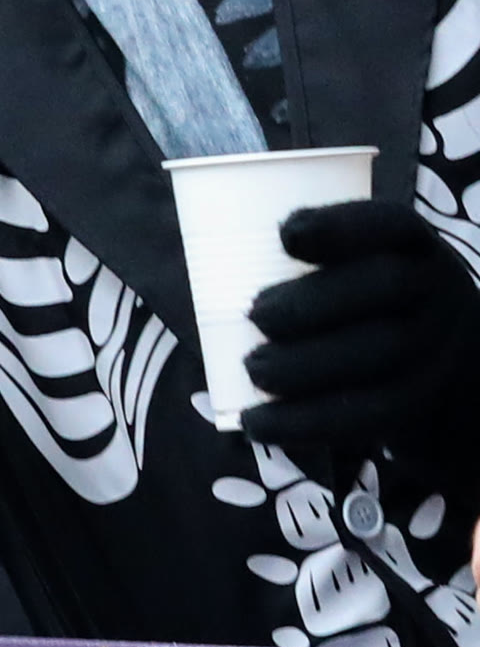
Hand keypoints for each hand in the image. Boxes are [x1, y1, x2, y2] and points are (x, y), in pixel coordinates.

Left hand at [243, 198, 479, 456]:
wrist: (443, 358)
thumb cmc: (364, 294)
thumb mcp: (358, 261)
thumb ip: (302, 258)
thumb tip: (204, 254)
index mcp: (411, 242)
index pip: (389, 223)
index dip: (340, 226)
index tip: (284, 233)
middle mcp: (434, 289)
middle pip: (384, 288)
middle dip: (314, 302)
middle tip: (254, 313)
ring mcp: (434, 349)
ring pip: (378, 357)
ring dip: (306, 367)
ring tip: (253, 370)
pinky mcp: (417, 405)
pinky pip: (369, 417)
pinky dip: (306, 423)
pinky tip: (258, 423)